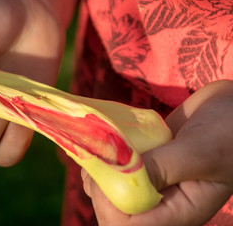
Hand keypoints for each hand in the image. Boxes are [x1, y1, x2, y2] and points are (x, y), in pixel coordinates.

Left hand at [82, 80, 232, 225]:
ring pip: (110, 185)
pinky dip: (107, 152)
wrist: (232, 108)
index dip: (110, 204)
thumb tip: (121, 180)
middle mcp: (161, 199)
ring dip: (101, 166)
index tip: (109, 170)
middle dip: (100, 184)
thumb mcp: (202, 151)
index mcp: (178, 211)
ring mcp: (151, 178)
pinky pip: (116, 164)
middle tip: (104, 153)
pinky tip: (115, 135)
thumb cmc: (230, 132)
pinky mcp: (145, 160)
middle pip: (114, 209)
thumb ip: (163, 166)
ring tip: (110, 143)